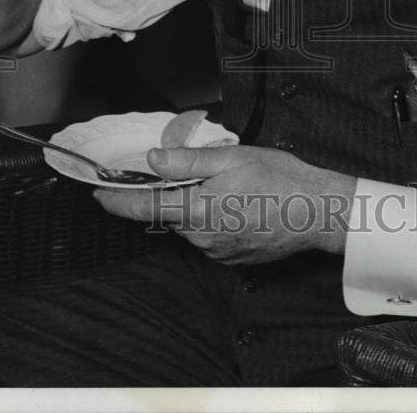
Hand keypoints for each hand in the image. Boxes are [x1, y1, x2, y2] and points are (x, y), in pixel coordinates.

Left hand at [94, 145, 356, 264]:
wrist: (319, 212)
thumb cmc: (279, 178)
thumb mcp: (231, 157)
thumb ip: (187, 160)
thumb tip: (152, 159)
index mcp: (196, 210)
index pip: (144, 207)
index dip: (116, 201)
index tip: (97, 194)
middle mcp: (201, 238)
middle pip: (170, 215)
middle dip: (171, 195)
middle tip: (192, 170)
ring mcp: (218, 252)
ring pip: (192, 225)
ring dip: (197, 206)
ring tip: (228, 184)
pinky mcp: (235, 259)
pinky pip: (211, 237)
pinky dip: (215, 220)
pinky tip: (240, 203)